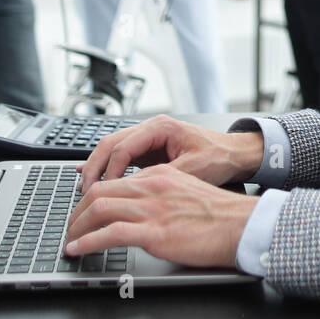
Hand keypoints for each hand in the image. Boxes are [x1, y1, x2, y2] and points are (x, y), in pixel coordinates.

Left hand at [64, 164, 259, 267]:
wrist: (240, 225)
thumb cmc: (219, 214)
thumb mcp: (186, 190)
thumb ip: (162, 194)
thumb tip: (143, 208)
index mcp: (160, 175)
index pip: (114, 180)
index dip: (92, 196)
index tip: (84, 210)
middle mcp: (152, 187)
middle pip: (99, 191)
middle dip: (77, 211)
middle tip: (71, 226)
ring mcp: (151, 208)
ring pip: (98, 208)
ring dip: (76, 226)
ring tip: (70, 240)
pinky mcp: (154, 232)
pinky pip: (109, 233)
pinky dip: (87, 242)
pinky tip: (78, 249)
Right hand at [78, 113, 262, 193]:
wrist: (234, 155)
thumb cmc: (218, 158)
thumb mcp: (193, 170)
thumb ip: (164, 176)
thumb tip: (135, 188)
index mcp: (161, 127)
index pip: (123, 146)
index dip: (110, 170)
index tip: (103, 191)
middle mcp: (151, 128)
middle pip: (111, 143)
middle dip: (95, 167)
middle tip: (85, 190)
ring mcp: (148, 138)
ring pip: (112, 149)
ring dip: (98, 168)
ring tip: (86, 189)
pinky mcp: (149, 150)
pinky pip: (121, 157)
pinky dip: (107, 168)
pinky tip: (92, 177)